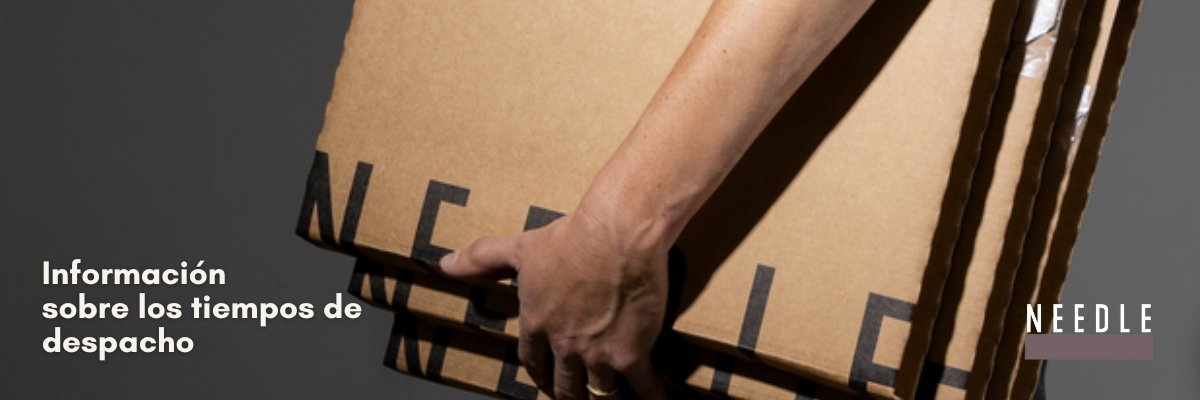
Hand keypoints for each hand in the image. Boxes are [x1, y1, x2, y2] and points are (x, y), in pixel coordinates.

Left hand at [440, 203, 670, 399]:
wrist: (616, 234)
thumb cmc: (571, 237)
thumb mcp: (520, 246)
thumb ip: (482, 258)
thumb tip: (445, 263)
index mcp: (538, 322)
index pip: (534, 360)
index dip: (540, 373)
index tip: (545, 380)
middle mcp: (565, 345)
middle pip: (564, 385)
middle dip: (569, 395)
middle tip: (575, 398)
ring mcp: (598, 354)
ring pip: (600, 391)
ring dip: (606, 396)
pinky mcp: (632, 354)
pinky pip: (641, 388)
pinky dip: (650, 397)